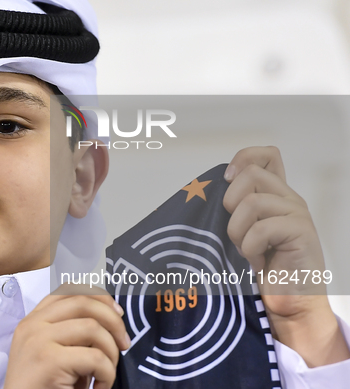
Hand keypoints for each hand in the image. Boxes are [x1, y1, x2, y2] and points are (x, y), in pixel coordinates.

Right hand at [4, 284, 129, 388]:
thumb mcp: (53, 353)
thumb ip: (71, 332)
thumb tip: (112, 319)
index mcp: (32, 321)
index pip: (68, 290)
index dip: (99, 297)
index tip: (117, 313)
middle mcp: (33, 325)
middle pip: (83, 302)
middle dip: (113, 321)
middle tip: (123, 344)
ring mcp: (38, 340)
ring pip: (93, 328)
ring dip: (111, 352)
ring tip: (106, 373)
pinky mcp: (49, 360)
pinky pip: (95, 357)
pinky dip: (107, 374)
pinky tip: (100, 387)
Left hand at [223, 146, 349, 366]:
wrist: (286, 306)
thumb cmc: (257, 272)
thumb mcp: (238, 234)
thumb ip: (232, 210)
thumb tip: (203, 192)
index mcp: (273, 195)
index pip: (266, 155)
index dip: (243, 159)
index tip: (226, 181)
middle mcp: (288, 199)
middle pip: (251, 174)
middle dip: (230, 204)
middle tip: (236, 233)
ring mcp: (297, 214)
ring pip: (252, 202)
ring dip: (238, 232)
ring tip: (246, 252)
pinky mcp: (302, 232)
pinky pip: (262, 228)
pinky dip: (251, 249)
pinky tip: (258, 263)